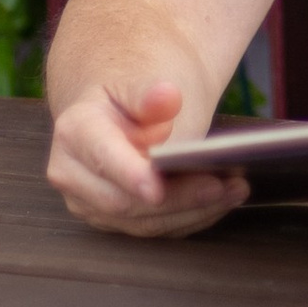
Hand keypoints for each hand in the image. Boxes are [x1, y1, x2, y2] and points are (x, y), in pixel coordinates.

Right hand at [46, 77, 247, 239]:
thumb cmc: (133, 91)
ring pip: (143, 222)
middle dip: (180, 197)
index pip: (103, 157)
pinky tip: (220, 200)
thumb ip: (152, 92)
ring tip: (235, 190)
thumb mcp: (142, 78)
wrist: (116, 105)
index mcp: (75, 131)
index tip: (157, 189)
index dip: (130, 175)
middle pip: (127, 201)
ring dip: (193, 211)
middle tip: (227, 184)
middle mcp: (72, 174)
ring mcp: (89, 202)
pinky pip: (153, 228)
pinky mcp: (111, 219)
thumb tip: (166, 98)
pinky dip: (189, 217)